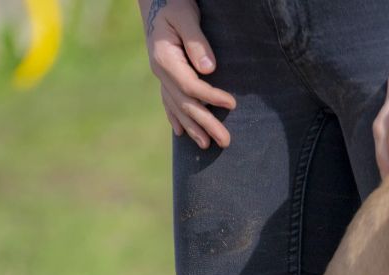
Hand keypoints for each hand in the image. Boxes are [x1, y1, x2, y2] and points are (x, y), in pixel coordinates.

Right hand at [139, 0, 235, 148]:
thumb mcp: (186, 16)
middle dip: (206, 124)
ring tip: (207, 146)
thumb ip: (196, 41)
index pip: (190, 85)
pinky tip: (181, 133)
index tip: (232, 103)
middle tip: (225, 141)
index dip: (211, 97)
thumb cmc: (175, 3)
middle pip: (185, 104)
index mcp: (165, 58)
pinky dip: (175, 118)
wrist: (157, 1)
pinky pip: (168, 102)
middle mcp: (160, 72)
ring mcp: (160, 76)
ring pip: (177, 107)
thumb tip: (209, 69)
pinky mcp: (164, 76)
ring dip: (193, 128)